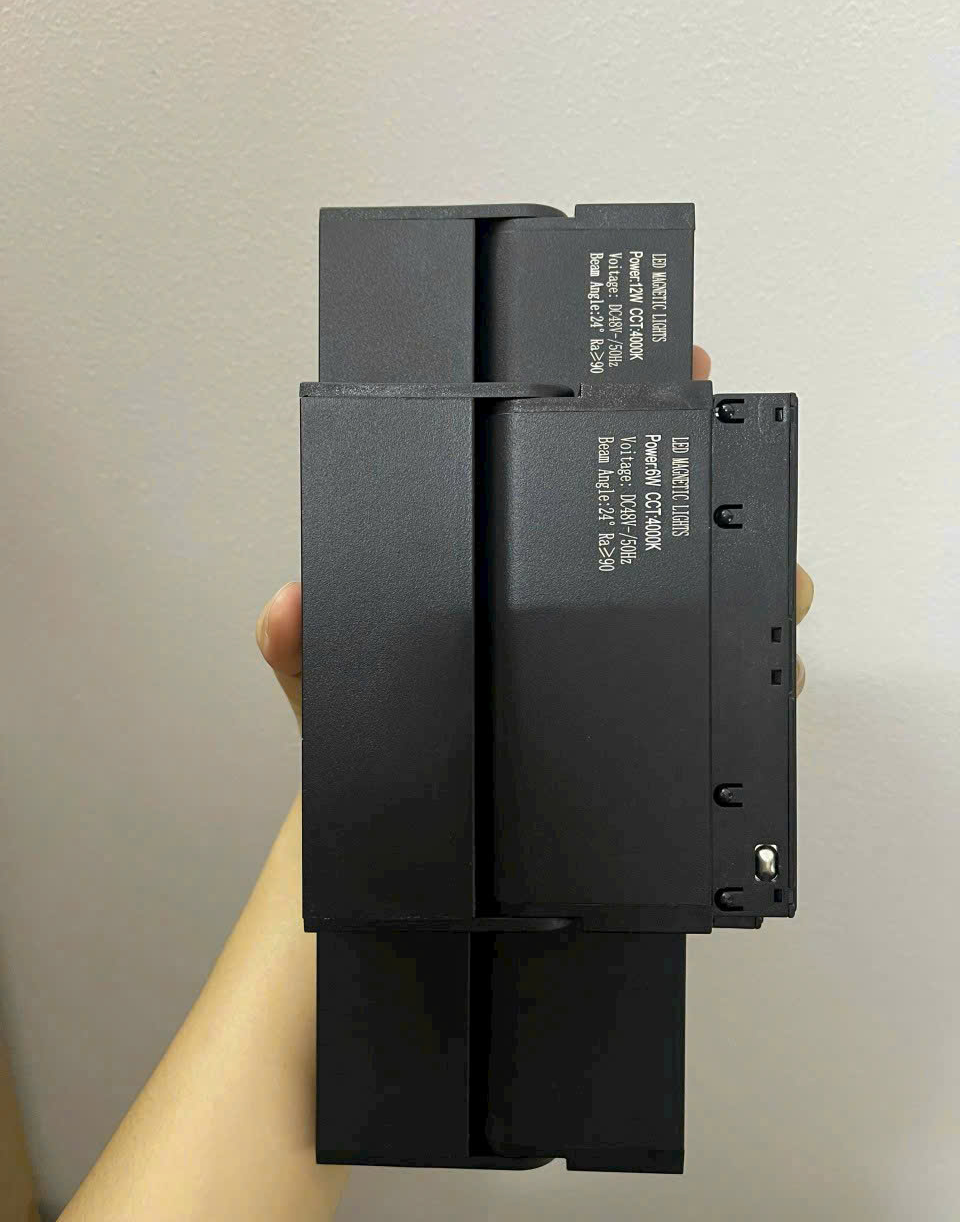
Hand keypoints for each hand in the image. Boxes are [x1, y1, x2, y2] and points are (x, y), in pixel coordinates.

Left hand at [256, 349, 812, 704]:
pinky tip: (769, 680)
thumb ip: (301, 646)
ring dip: (760, 592)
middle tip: (733, 497)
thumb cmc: (380, 752)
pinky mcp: (653, 732)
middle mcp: (574, 612)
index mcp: (507, 576)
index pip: (575, 479)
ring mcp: (622, 669)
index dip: (636, 416)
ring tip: (773, 591)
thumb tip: (287, 605)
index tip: (676, 369)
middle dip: (725, 504)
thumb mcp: (331, 687)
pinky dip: (762, 683)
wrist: (409, 852)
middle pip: (675, 536)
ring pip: (721, 611)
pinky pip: (725, 696)